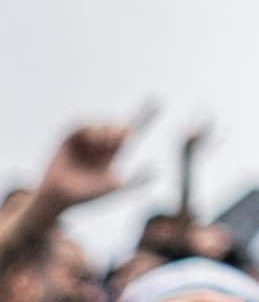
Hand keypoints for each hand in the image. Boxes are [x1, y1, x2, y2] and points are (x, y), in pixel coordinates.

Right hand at [36, 101, 157, 212]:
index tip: (159, 103)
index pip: (131, 132)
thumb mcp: (111, 189)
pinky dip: (89, 128)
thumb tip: (156, 169)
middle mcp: (101, 144)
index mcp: (113, 152)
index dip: (145, 117)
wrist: (57, 198)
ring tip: (106, 142)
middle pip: (118, 126)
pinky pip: (81, 124)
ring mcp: (85, 140)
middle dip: (122, 129)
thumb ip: (135, 182)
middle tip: (125, 136)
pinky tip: (91, 137)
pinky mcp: (68, 138)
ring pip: (101, 124)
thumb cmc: (84, 195)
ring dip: (106, 129)